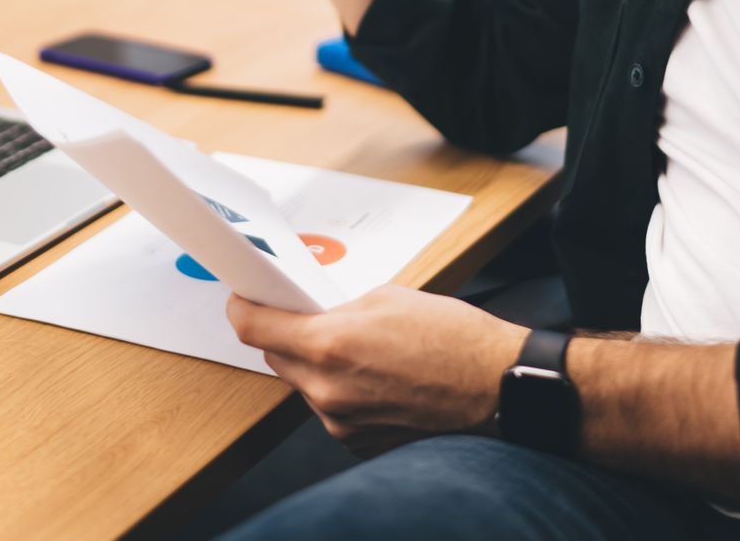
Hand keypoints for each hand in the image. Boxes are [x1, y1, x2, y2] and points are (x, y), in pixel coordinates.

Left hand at [227, 284, 524, 453]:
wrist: (497, 386)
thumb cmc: (454, 338)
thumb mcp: (388, 297)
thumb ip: (338, 307)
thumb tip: (313, 313)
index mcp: (329, 345)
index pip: (254, 328)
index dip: (243, 308)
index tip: (243, 299)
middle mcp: (328, 391)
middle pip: (276, 357)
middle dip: (287, 334)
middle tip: (311, 315)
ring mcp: (342, 423)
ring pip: (304, 384)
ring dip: (316, 364)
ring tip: (360, 348)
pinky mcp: (359, 442)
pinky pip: (331, 409)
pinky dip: (341, 390)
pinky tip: (375, 376)